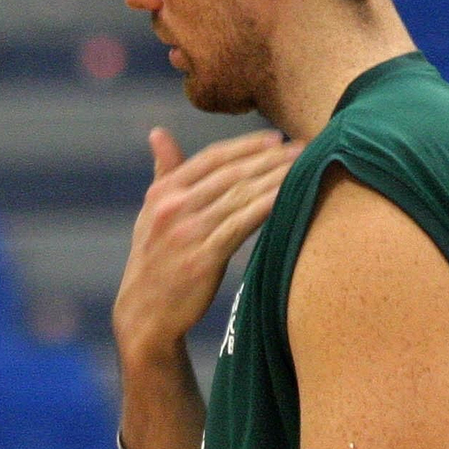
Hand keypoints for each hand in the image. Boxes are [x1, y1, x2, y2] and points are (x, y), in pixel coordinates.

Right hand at [113, 127, 302, 367]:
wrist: (144, 315)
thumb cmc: (153, 262)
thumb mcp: (150, 214)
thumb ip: (163, 173)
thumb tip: (158, 133)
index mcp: (162, 192)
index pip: (210, 158)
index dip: (245, 146)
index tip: (276, 139)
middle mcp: (173, 208)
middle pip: (230, 174)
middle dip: (269, 158)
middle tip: (302, 148)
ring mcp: (188, 233)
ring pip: (240, 196)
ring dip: (275, 178)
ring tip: (304, 167)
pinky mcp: (203, 259)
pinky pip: (241, 225)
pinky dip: (266, 206)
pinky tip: (287, 196)